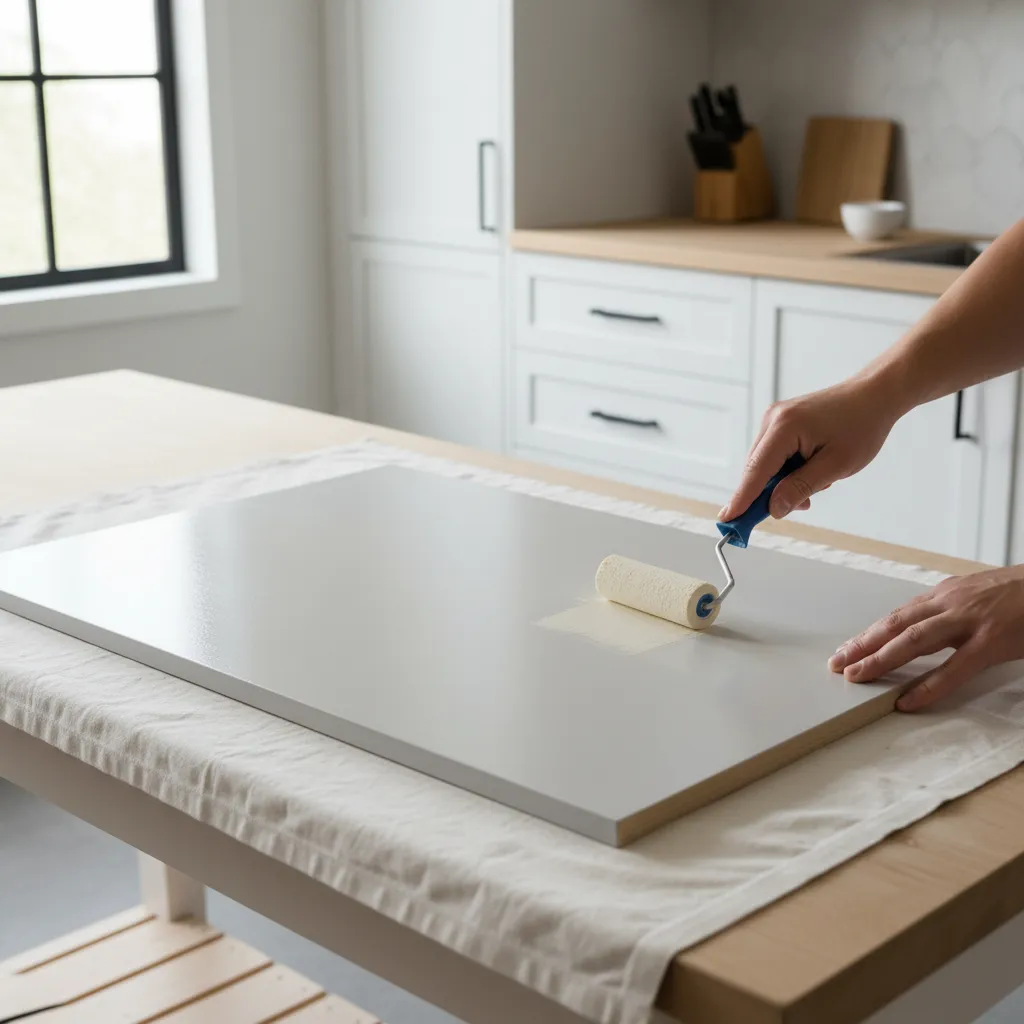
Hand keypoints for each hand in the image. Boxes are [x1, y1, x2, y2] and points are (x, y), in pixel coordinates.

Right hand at [718, 376, 902, 522]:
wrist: (874, 395)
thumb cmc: (861, 426)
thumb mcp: (835, 465)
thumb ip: (800, 488)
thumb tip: (773, 509)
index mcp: (784, 427)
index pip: (755, 471)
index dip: (741, 499)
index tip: (727, 520)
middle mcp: (772, 420)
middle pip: (756, 468)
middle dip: (769, 493)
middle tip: (792, 510)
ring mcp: (775, 419)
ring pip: (765, 463)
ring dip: (783, 481)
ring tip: (819, 484)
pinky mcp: (781, 421)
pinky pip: (774, 454)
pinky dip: (787, 469)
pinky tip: (811, 472)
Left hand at [829, 566, 1023, 710]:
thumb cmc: (1021, 594)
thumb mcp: (978, 596)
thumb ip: (950, 610)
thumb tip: (921, 626)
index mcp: (946, 594)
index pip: (898, 616)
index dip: (870, 634)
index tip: (847, 649)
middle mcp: (951, 603)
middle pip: (896, 625)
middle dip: (863, 644)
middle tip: (837, 663)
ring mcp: (969, 622)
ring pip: (913, 640)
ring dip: (881, 658)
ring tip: (857, 676)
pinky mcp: (991, 642)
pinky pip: (953, 668)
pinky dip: (928, 686)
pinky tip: (907, 700)